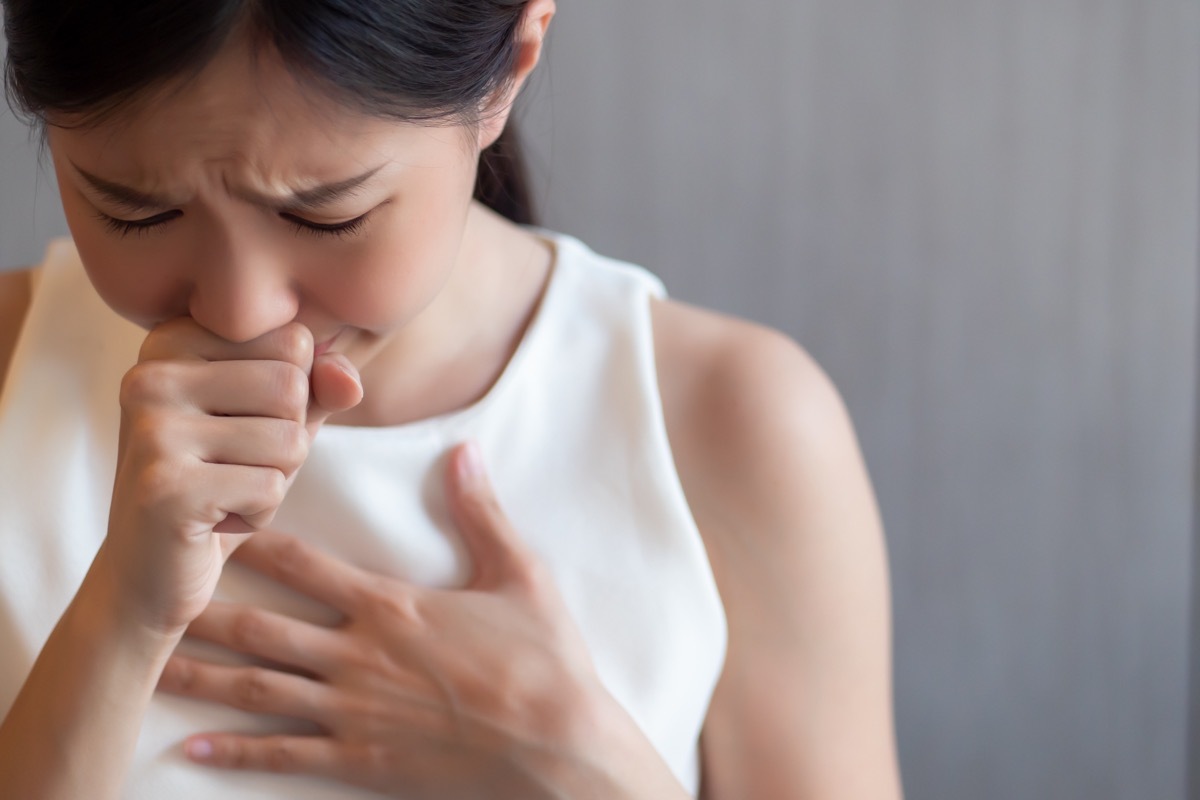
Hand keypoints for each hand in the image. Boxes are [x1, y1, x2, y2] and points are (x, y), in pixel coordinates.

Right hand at [100, 318, 361, 637]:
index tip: (239, 424)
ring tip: (223, 492)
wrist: (149, 571)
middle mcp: (152, 375)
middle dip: (287, 441)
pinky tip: (213, 520)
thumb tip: (349, 382)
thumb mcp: (278, 421)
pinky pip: (271, 488)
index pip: (293, 340)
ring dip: (274, 480)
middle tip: (233, 467)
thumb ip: (319, 385)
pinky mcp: (164, 487)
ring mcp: (151, 430)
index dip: (293, 395)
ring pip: (288, 440)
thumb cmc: (223, 481)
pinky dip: (260, 514)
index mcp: (174, 340)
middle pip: (292, 386)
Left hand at [157, 442, 660, 798]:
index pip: (305, 566)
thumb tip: (464, 453)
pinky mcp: (360, 757)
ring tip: (156, 664)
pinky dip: (236, 751)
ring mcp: (353, 710)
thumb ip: (483, 513)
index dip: (255, 544)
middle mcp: (358, 655)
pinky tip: (196, 747)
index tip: (215, 524)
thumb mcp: (521, 574)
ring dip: (203, 677)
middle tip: (158, 593)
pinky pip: (285, 754)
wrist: (555, 745)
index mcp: (391, 606)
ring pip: (260, 689)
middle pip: (264, 628)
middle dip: (206, 610)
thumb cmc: (542, 658)